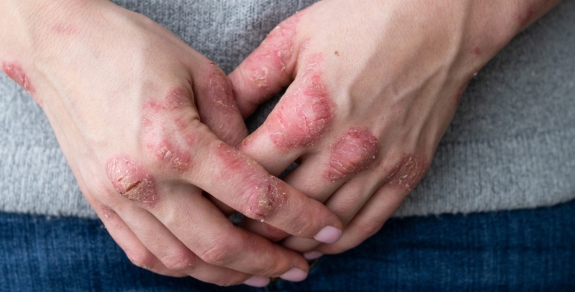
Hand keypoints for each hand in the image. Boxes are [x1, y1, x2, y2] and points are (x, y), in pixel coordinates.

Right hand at [0, 0, 343, 285]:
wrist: (61, 46)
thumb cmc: (134, 48)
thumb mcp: (202, 74)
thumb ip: (236, 130)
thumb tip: (259, 172)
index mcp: (175, 141)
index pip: (253, 197)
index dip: (298, 218)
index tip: (325, 229)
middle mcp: (144, 180)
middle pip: (218, 246)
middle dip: (267, 263)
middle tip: (298, 268)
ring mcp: (116, 196)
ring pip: (180, 262)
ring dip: (225, 275)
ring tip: (258, 273)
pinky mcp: (99, 202)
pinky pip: (143, 254)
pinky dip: (180, 268)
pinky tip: (206, 265)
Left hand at [230, 0, 558, 254]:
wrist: (442, 17)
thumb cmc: (365, 19)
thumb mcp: (294, 37)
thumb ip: (251, 80)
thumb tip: (219, 116)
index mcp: (307, 113)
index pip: (250, 170)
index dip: (220, 188)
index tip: (206, 197)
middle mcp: (344, 149)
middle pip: (283, 206)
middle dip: (248, 223)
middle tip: (227, 230)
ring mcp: (381, 164)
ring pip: (325, 226)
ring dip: (290, 242)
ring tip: (264, 247)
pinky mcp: (408, 171)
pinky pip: (369, 223)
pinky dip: (339, 242)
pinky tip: (317, 245)